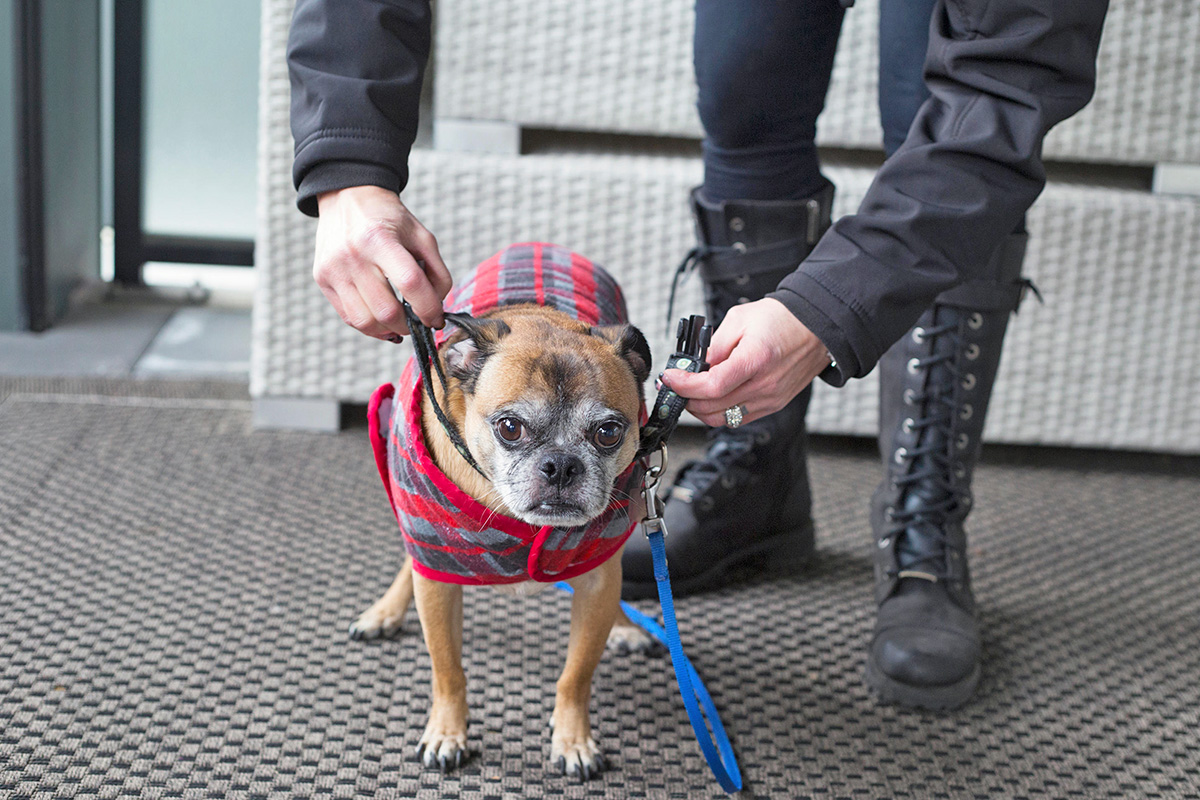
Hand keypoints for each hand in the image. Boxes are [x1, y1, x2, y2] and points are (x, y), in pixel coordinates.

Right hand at [314, 186, 452, 339]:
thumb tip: (436, 310)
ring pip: (365, 321)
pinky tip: (383, 319)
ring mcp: (334, 269)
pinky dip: (370, 326)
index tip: (436, 318)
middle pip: (386, 310)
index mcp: (380, 238)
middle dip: (410, 325)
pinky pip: (349, 317)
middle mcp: (352, 255)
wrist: (347, 198)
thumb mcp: (421, 236)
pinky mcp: (322, 279)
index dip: (429, 308)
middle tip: (419, 321)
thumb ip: (437, 272)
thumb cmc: (388, 218)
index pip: (410, 283)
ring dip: (389, 329)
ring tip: (401, 322)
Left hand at [662, 298, 831, 426]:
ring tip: (690, 392)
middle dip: (685, 398)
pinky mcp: (774, 405)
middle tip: (673, 385)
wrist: (817, 326)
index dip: (684, 385)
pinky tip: (711, 396)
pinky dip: (719, 411)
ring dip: (700, 409)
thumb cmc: (782, 319)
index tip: (670, 377)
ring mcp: (771, 399)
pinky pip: (738, 418)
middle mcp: (765, 385)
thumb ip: (714, 345)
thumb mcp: (739, 319)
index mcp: (756, 360)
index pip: (712, 385)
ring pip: (723, 419)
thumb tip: (693, 365)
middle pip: (712, 407)